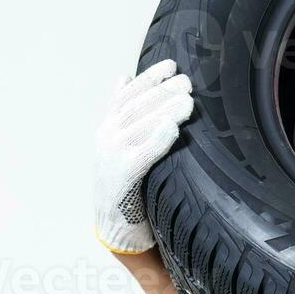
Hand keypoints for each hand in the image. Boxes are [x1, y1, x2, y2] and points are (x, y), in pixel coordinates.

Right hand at [94, 59, 192, 254]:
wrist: (115, 227)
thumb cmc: (128, 184)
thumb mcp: (122, 144)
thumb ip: (122, 113)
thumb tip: (123, 78)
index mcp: (108, 128)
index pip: (127, 95)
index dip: (148, 79)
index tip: (171, 66)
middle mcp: (107, 139)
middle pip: (136, 108)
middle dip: (163, 92)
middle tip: (187, 82)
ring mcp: (111, 158)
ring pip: (140, 128)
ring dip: (165, 112)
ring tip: (187, 101)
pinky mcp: (122, 179)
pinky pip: (141, 155)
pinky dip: (157, 140)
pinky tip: (173, 129)